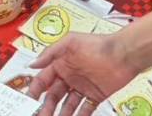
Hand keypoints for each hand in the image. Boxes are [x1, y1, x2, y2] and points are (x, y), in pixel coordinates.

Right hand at [28, 33, 144, 115]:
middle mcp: (69, 76)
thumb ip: (50, 53)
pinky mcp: (95, 96)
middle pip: (53, 96)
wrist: (123, 54)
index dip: (35, 91)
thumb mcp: (70, 42)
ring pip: (67, 105)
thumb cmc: (97, 44)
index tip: (28, 102)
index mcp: (61, 64)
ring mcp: (82, 88)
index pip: (43, 80)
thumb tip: (32, 64)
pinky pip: (84, 110)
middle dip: (46, 108)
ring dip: (60, 115)